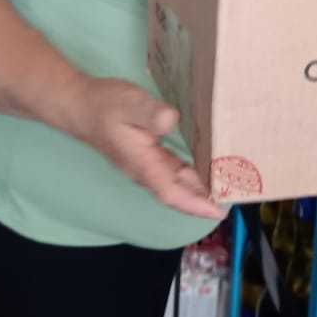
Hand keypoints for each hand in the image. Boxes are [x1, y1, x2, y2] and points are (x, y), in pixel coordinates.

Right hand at [77, 78, 223, 220]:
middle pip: (178, 192)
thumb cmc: (105, 105)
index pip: (172, 193)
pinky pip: (172, 171)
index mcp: (143, 164)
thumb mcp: (129, 104)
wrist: (80, 105)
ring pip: (176, 183)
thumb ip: (150, 114)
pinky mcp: (146, 154)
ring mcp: (145, 164)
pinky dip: (191, 173)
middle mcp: (145, 170)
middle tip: (236, 197)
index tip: (219, 212)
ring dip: (200, 188)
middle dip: (205, 199)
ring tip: (228, 186)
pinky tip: (206, 166)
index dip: (195, 204)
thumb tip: (172, 120)